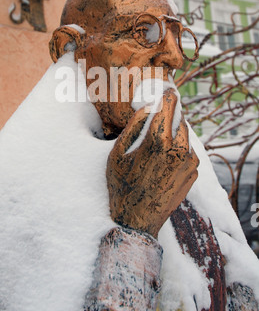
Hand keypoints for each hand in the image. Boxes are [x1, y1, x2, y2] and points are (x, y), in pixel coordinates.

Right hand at [106, 89, 198, 237]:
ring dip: (175, 131)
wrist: (137, 220)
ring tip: (159, 139)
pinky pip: (187, 152)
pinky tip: (163, 158)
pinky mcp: (193, 173)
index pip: (168, 107)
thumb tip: (147, 107)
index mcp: (158, 142)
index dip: (168, 96)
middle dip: (172, 114)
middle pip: (180, 120)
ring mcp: (188, 162)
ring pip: (185, 136)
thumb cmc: (122, 186)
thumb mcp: (118, 153)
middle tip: (161, 114)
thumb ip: (134, 125)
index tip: (168, 90)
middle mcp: (179, 149)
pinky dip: (179, 148)